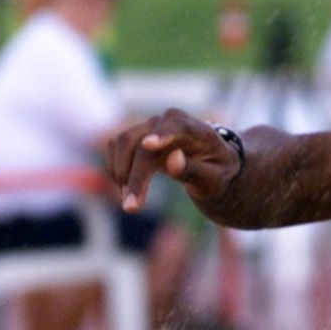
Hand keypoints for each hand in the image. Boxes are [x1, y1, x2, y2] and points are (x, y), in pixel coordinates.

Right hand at [105, 109, 239, 211]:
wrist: (209, 162)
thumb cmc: (215, 172)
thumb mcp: (214, 179)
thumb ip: (194, 171)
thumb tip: (173, 160)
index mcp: (196, 130)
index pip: (178, 126)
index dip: (163, 134)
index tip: (149, 144)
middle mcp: (170, 121)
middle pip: (142, 142)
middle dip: (134, 176)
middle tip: (131, 208)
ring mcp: (151, 126)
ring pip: (123, 142)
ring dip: (121, 173)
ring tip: (131, 202)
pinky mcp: (136, 134)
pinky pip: (115, 146)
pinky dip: (116, 169)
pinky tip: (127, 189)